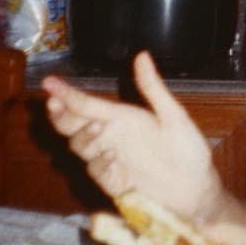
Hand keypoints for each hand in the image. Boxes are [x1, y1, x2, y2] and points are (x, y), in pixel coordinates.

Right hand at [42, 51, 221, 218]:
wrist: (198, 189)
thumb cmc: (189, 150)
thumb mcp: (174, 116)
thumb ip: (153, 88)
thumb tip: (142, 55)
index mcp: (123, 118)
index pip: (88, 104)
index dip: (66, 93)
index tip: (48, 82)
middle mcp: (112, 137)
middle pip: (73, 125)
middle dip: (61, 115)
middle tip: (54, 104)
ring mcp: (110, 160)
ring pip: (80, 146)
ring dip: (83, 136)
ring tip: (98, 126)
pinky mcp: (114, 182)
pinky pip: (96, 172)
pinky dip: (100, 163)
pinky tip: (113, 157)